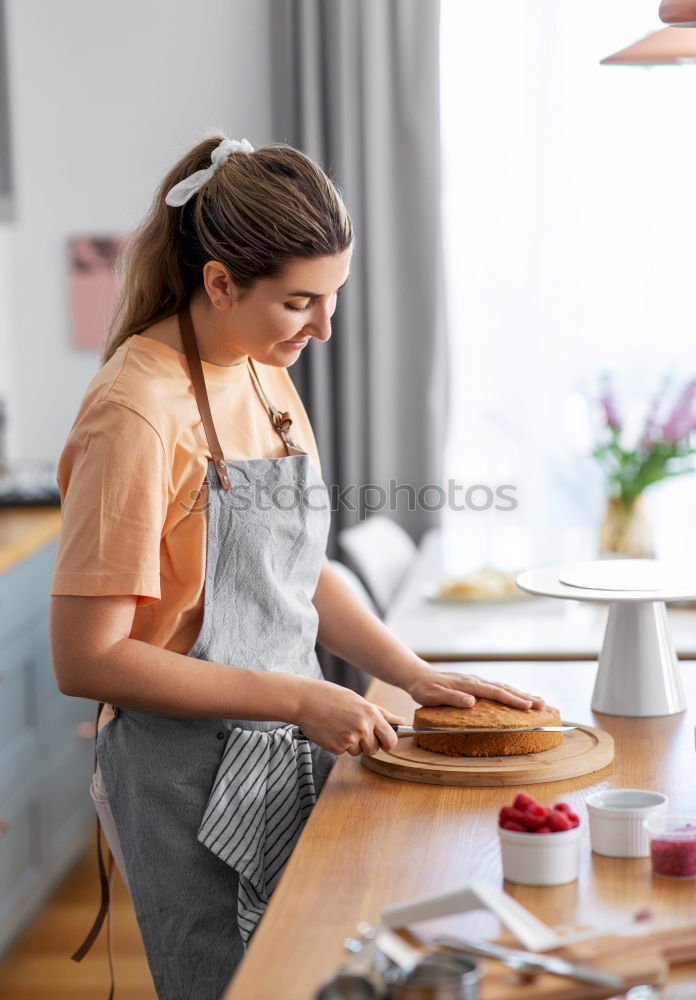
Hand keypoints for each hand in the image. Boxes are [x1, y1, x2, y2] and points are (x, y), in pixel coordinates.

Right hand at [295, 678, 406, 756]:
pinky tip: (331, 731)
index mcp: (372, 714)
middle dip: (368, 745)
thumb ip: (381, 713)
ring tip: (340, 727)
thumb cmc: (332, 697)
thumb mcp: (360, 701)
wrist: (306, 700)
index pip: (391, 739)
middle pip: (375, 750)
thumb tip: (401, 720)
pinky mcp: (336, 747)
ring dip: (352, 745)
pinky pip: (343, 752)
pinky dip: (338, 745)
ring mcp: (350, 738)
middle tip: (355, 732)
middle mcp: (363, 727)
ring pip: (358, 752)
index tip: (381, 740)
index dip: (387, 742)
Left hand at [405, 664, 545, 710]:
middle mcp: (475, 681)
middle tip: (543, 704)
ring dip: (521, 694)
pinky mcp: (475, 684)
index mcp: (468, 685)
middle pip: (504, 688)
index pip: (494, 692)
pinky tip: (518, 697)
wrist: (418, 675)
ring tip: (539, 701)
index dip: (511, 699)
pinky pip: (496, 688)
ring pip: (502, 687)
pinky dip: (510, 692)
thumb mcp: (433, 695)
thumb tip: (472, 702)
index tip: (527, 706)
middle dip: (524, 696)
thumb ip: (451, 698)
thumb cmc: (424, 688)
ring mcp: (476, 681)